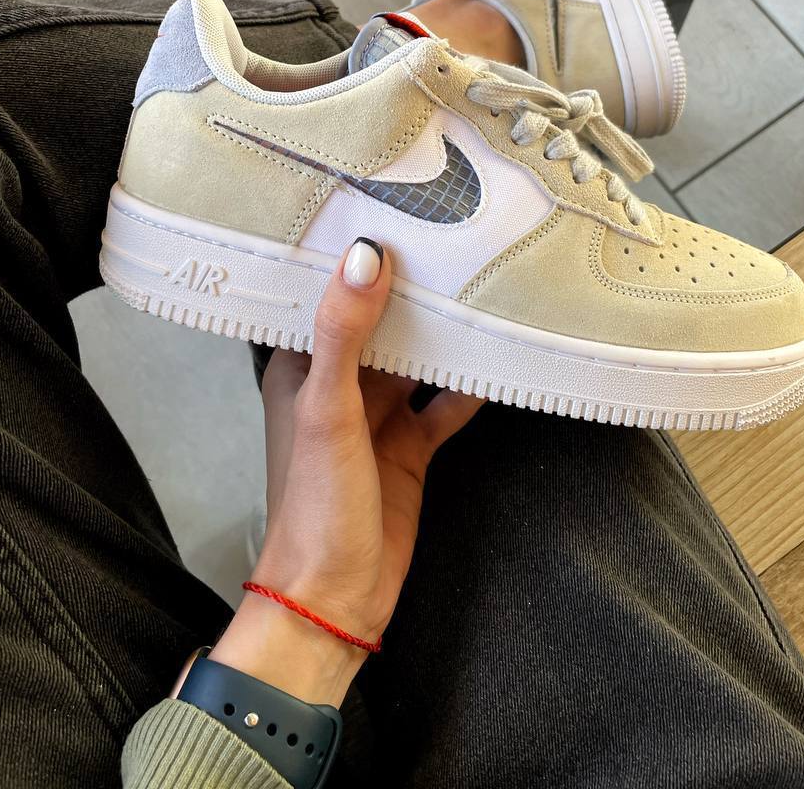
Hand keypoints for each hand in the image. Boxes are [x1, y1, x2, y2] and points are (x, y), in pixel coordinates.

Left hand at [209, 239, 481, 705]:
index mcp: (301, 367)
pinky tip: (502, 356)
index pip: (326, 295)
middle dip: (411, 287)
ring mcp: (378, 414)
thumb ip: (346, 332)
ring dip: (445, 331)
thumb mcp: (327, 408)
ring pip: (417, 357)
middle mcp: (339, 383)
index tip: (387, 207)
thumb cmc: (316, 502)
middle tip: (453, 233)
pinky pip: (446, 402)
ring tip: (484, 282)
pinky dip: (470, 382)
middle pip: (380, 322)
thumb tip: (366, 254)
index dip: (353, 257)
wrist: (337, 597)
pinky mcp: (412, 444)